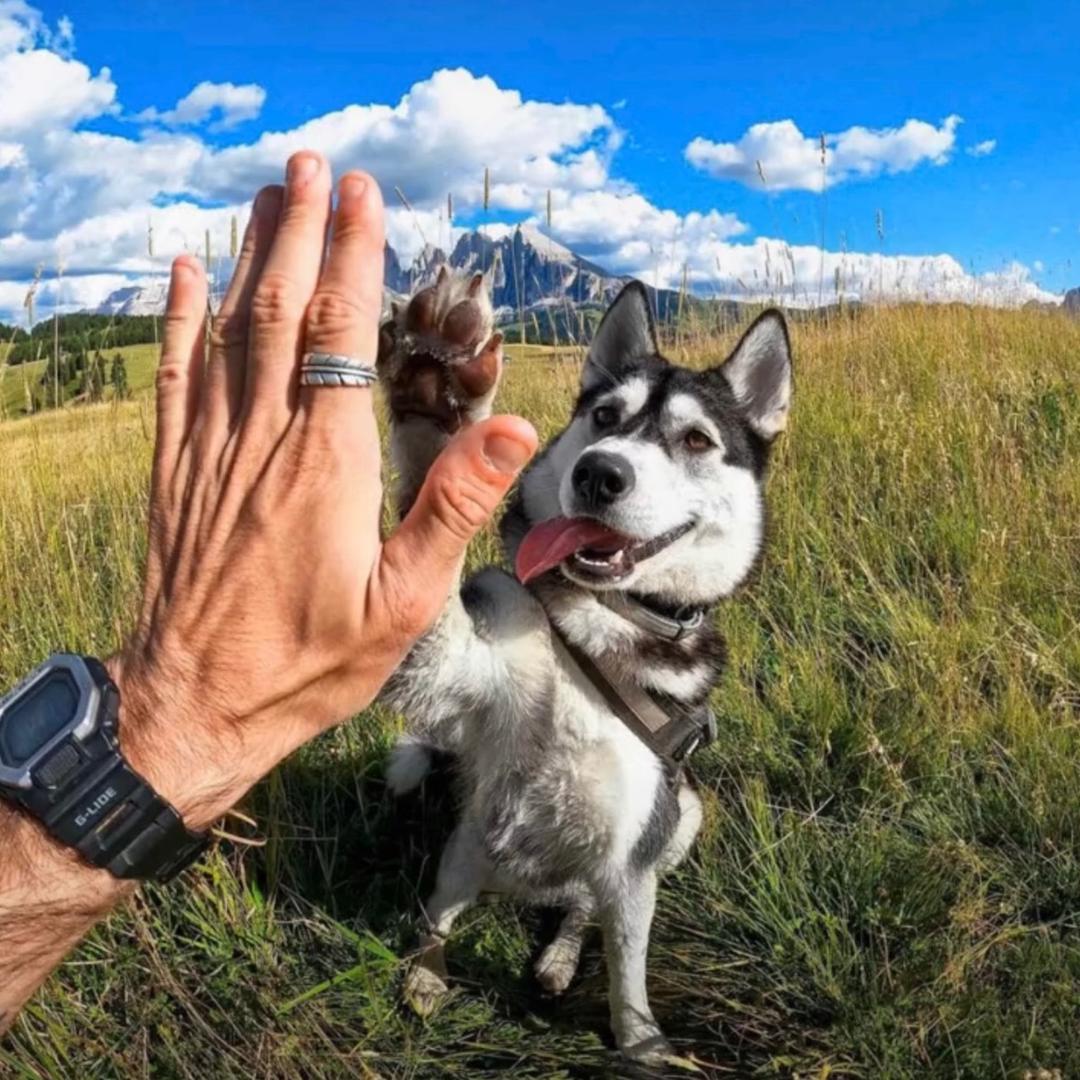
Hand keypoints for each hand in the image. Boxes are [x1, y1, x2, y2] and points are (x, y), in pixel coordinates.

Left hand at [109, 151, 536, 829]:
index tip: (361, 196)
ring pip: (226, 332)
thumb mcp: (405, 600)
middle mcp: (264, 441)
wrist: (198, 705)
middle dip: (300, 233)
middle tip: (312, 167)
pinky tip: (181, 277)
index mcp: (328, 463)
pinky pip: (174, 379)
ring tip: (264, 199)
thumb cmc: (310, 660)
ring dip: (246, 258)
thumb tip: (517, 428)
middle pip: (280, 311)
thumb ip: (454, 506)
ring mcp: (211, 452)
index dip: (352, 258)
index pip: (341, 334)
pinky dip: (177, 321)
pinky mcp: (175, 474)